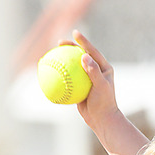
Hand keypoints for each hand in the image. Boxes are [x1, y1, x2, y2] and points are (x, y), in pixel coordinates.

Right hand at [60, 29, 147, 154]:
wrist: (102, 120)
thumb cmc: (104, 103)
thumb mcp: (101, 86)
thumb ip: (94, 71)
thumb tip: (84, 56)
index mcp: (104, 68)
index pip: (92, 51)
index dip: (83, 40)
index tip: (75, 33)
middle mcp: (95, 72)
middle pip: (80, 55)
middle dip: (70, 47)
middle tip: (60, 42)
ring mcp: (87, 80)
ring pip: (73, 67)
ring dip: (63, 60)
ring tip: (52, 54)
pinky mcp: (80, 88)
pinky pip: (68, 80)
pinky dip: (60, 76)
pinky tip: (49, 72)